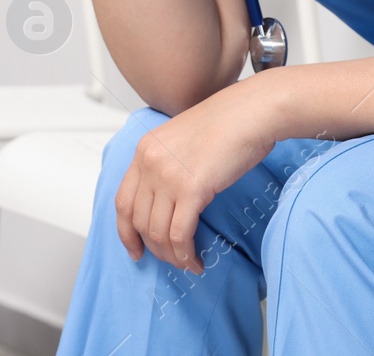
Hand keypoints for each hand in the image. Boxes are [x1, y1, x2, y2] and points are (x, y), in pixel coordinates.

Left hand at [115, 76, 281, 274]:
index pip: (122, 201)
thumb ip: (169, 163)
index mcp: (145, 149)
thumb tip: (171, 200)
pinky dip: (186, 253)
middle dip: (154, 248)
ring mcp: (168, 176)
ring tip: (188, 262)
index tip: (135, 249)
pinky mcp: (191, 189)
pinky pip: (179, 234)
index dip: (126, 231)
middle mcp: (150, 163)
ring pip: (158, 232)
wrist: (251, 111)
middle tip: (170, 259)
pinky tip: (195, 260)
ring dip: (172, 255)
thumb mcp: (184, 138)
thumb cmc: (229, 121)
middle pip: (139, 221)